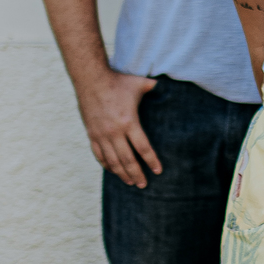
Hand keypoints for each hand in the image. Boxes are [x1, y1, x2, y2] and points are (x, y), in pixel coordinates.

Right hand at [76, 70, 160, 187]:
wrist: (90, 78)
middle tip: (144, 184)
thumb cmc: (117, 80)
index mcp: (129, 121)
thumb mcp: (139, 83)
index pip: (143, 148)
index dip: (151, 161)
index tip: (158, 171)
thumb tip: (172, 87)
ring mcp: (101, 134)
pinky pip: (99, 155)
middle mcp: (114, 131)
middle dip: (137, 174)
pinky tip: (114, 171)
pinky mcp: (91, 134)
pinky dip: (107, 165)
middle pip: (128, 160)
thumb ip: (156, 88)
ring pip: (112, 161)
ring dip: (122, 173)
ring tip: (131, 182)